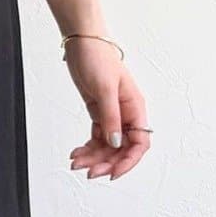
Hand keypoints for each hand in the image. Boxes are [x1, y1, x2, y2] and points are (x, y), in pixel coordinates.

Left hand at [64, 39, 150, 179]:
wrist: (83, 43)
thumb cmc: (98, 58)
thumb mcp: (104, 89)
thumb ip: (111, 118)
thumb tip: (116, 142)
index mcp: (135, 108)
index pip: (139, 143)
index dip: (128, 161)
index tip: (113, 173)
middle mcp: (126, 114)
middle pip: (121, 149)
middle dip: (106, 162)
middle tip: (89, 172)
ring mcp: (112, 115)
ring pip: (107, 145)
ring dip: (93, 157)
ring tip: (76, 163)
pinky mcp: (98, 113)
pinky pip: (96, 137)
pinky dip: (87, 148)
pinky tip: (77, 153)